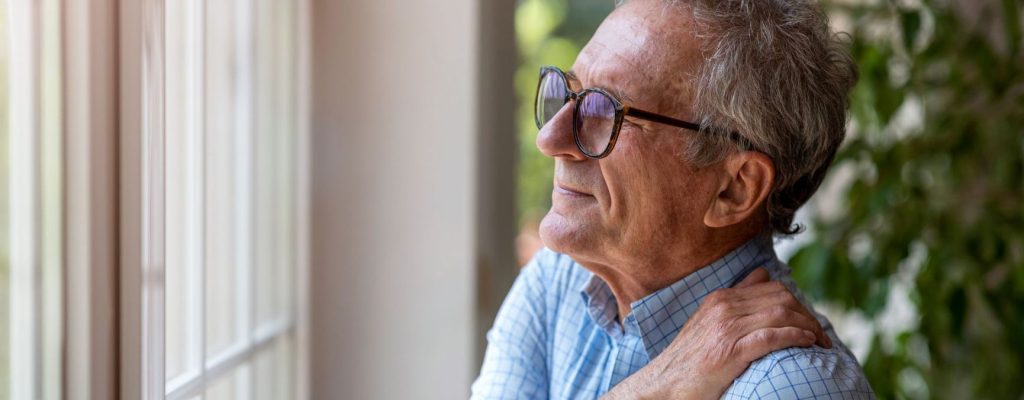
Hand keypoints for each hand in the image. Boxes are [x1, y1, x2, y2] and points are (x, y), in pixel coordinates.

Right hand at [602, 267, 830, 399]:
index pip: (772, 288)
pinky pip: (772, 336)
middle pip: (782, 298)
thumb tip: (761, 275)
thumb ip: (735, 298)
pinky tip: (807, 344)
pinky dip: (795, 337)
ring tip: (820, 343)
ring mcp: (727, 328)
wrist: (663, 384)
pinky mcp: (730, 351)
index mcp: (721, 298)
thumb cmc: (689, 359)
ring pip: (781, 314)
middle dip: (808, 315)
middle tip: (821, 336)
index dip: (798, 303)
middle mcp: (724, 307)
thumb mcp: (709, 321)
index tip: (809, 322)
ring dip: (808, 327)